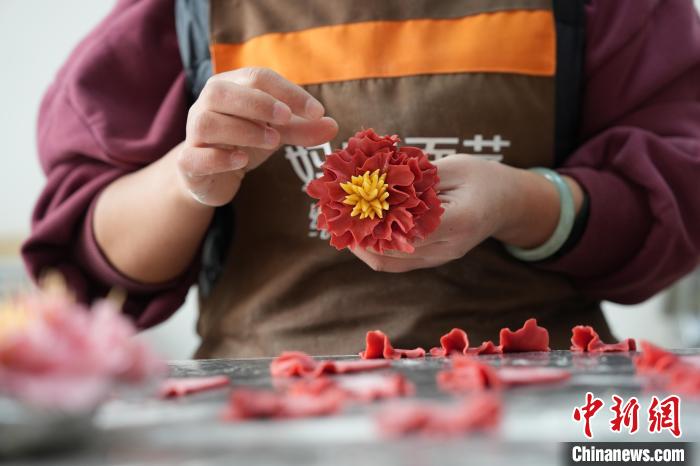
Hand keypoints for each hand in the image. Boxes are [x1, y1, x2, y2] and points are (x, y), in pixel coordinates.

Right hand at [177, 67, 337, 205]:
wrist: (211, 176)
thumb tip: (333, 125)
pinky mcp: (188, 162)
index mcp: (231, 87)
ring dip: (242, 130)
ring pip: (207, 122)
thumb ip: (302, 128)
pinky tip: (242, 160)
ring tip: (272, 142)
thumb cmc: (243, 142)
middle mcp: (207, 104)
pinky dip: (219, 157)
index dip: (288, 92)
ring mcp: (193, 133)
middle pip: (222, 92)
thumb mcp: (277, 132)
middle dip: (258, 103)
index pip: (258, 78)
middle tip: (287, 119)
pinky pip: (195, 156)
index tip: (318, 111)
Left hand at [351, 155, 582, 271]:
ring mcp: (439, 258)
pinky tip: (354, 230)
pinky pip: (394, 262)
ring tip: (338, 223)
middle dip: (358, 234)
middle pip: (393, 251)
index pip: (408, 227)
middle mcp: (448, 248)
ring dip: (359, 246)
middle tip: (333, 213)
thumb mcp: (454, 166)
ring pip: (388, 263)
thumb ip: (418, 177)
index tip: (349, 201)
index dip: (375, 218)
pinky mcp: (430, 260)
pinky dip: (370, 248)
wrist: (506, 204)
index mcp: (460, 220)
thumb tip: (374, 178)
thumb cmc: (481, 178)